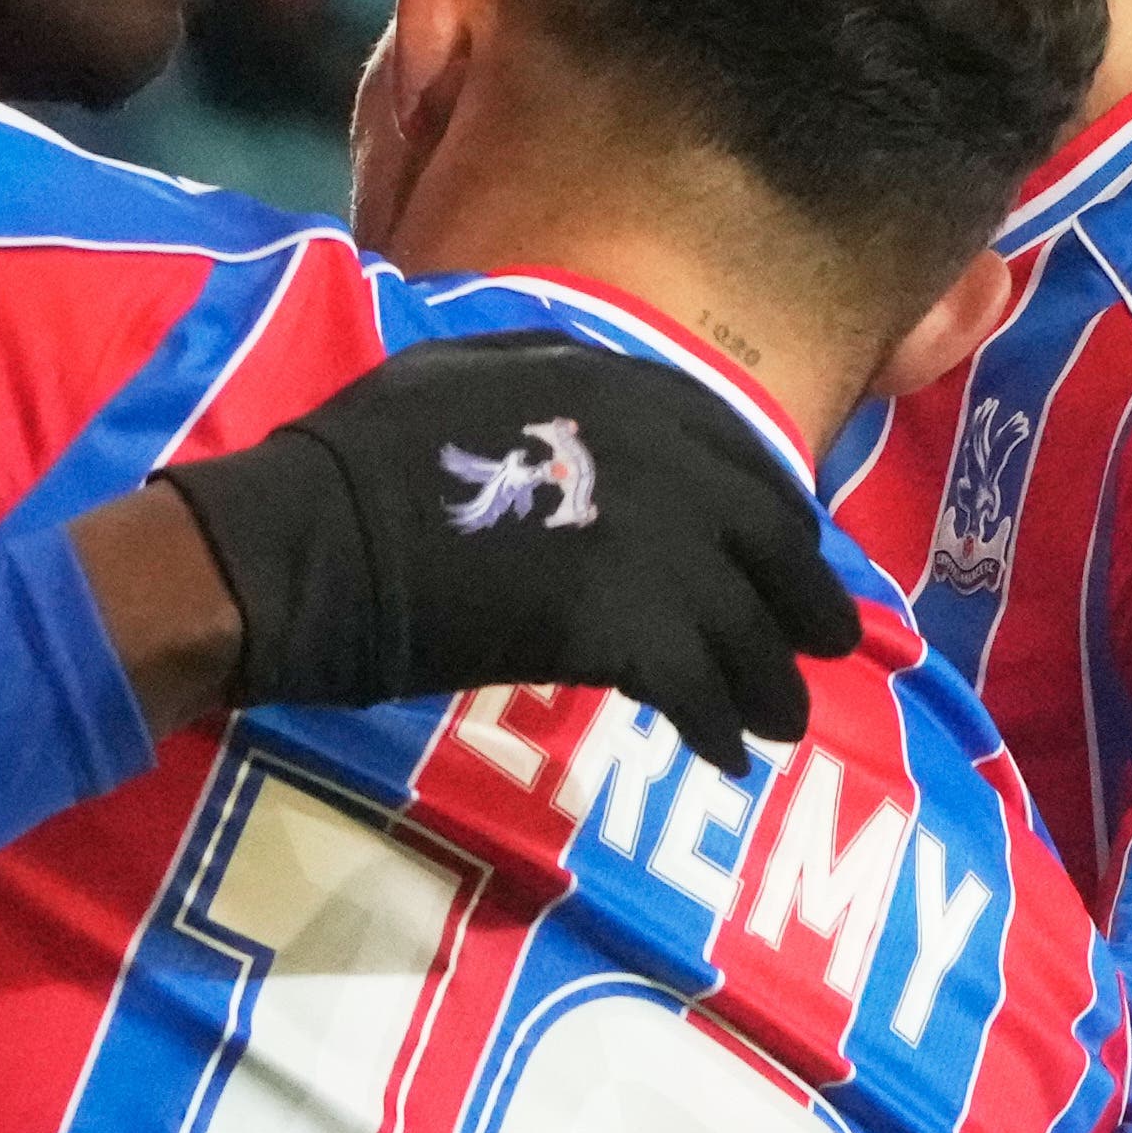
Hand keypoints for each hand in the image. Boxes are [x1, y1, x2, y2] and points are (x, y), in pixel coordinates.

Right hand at [154, 330, 853, 771]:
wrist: (307, 544)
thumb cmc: (351, 464)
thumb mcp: (454, 376)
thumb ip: (539, 382)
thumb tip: (576, 391)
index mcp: (616, 388)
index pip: (735, 449)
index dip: (770, 507)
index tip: (783, 549)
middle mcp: (658, 456)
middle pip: (768, 536)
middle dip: (801, 597)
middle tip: (823, 645)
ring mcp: (653, 542)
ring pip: (748, 623)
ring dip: (769, 680)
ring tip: (778, 723)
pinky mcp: (628, 628)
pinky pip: (703, 688)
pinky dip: (718, 726)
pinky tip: (723, 756)